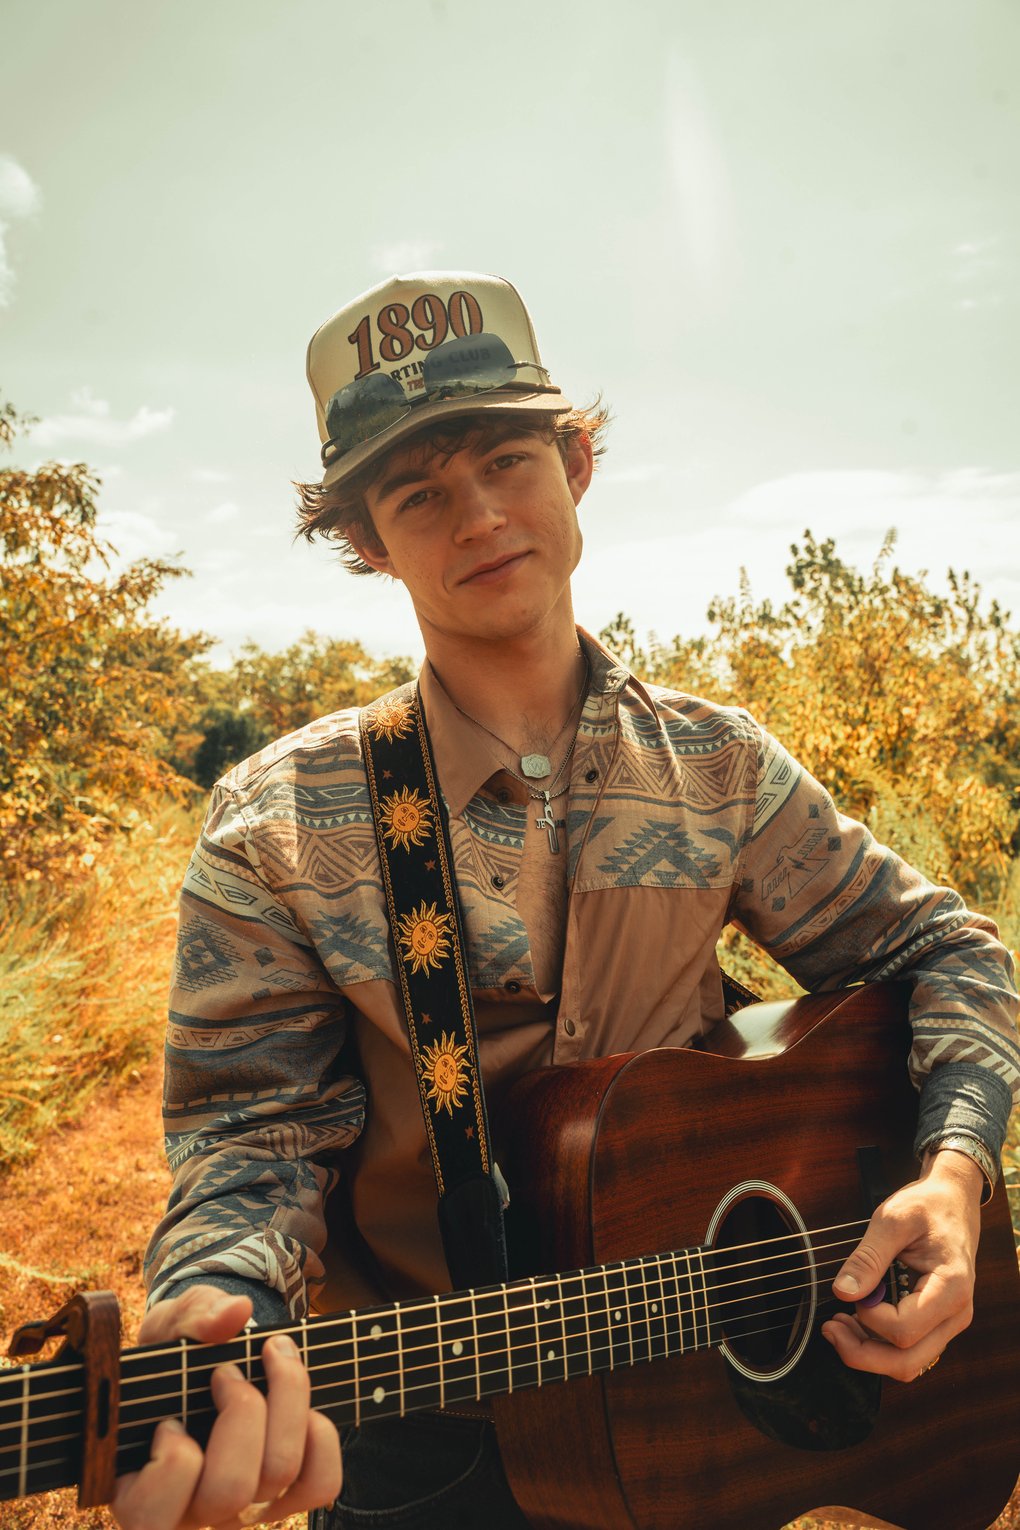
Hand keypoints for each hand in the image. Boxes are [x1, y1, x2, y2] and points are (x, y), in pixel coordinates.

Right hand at [111, 1284, 342, 1529]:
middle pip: (231, 1489)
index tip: (170, 1419)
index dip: (173, 1461)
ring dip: (285, 1404)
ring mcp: (243, 1508)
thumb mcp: (169, 1326)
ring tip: (271, 1361)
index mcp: (141, 1492)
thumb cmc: (175, 1350)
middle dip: (240, 1411)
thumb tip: (236, 1312)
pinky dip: (320, 1435)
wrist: (209, 1360)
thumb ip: (192, 1316)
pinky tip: (300, 1404)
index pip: (152, 1514)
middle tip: (226, 1371)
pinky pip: (320, 1482)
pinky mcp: (286, 1495)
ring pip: (279, 1475)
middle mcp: (194, 1511)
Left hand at [822, 1148, 982, 1381]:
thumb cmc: (927, 1206)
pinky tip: (856, 1322)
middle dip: (862, 1353)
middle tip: (829, 1328)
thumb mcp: (892, 1220)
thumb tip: (842, 1292)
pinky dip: (879, 1346)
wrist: (953, 1201)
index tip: (852, 1292)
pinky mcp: (937, 1323)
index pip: (904, 1330)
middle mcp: (956, 1314)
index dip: (869, 1317)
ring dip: (869, 1354)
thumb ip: (868, 1257)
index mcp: (951, 1288)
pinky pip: (910, 1351)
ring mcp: (949, 1322)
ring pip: (909, 1364)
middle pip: (907, 1362)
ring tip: (837, 1326)